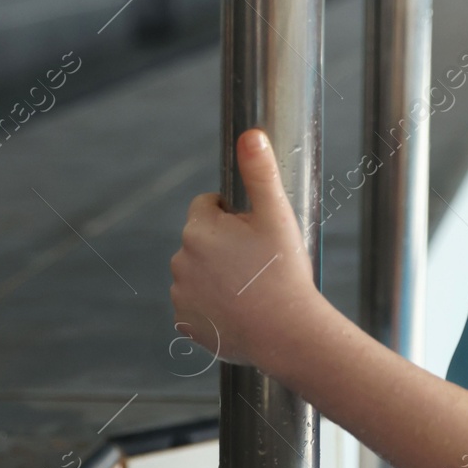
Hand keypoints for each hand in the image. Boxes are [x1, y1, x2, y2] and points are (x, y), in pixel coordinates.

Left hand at [169, 128, 319, 373]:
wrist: (287, 333)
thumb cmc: (284, 273)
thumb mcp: (278, 216)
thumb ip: (261, 173)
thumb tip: (251, 134)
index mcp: (199, 229)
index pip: (208, 206)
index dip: (235, 216)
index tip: (257, 234)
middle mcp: (179, 260)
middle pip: (202, 240)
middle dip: (226, 246)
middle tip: (260, 263)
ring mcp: (180, 294)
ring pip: (199, 272)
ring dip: (219, 275)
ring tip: (253, 289)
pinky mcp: (184, 324)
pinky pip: (197, 305)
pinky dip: (214, 306)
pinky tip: (240, 312)